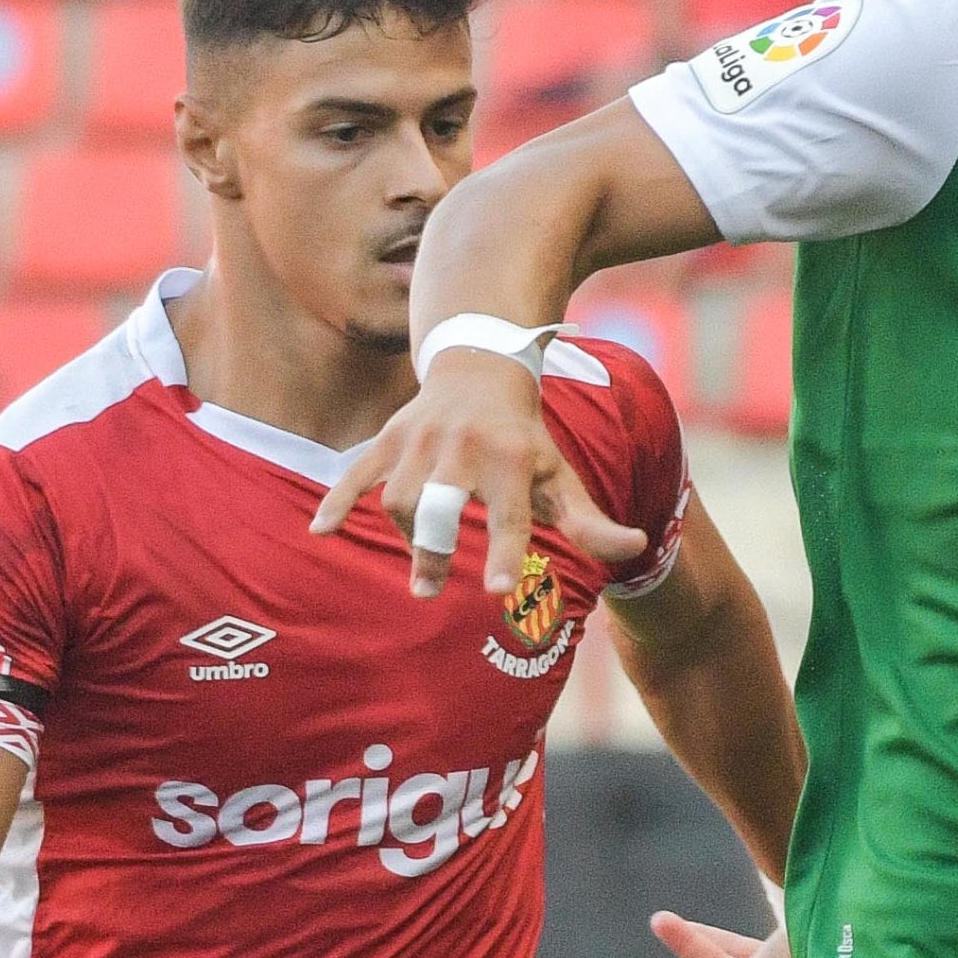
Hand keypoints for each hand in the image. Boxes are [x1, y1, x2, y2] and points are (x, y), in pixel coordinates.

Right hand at [312, 349, 646, 600]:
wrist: (481, 366)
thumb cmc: (526, 438)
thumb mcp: (561, 474)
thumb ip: (591, 520)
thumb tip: (637, 547)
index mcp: (510, 461)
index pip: (509, 516)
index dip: (504, 552)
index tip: (498, 591)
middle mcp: (462, 448)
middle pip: (440, 509)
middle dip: (434, 551)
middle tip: (431, 591)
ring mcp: (419, 442)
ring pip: (400, 500)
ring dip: (409, 536)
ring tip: (425, 560)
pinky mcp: (387, 439)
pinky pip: (355, 473)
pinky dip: (337, 500)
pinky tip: (321, 532)